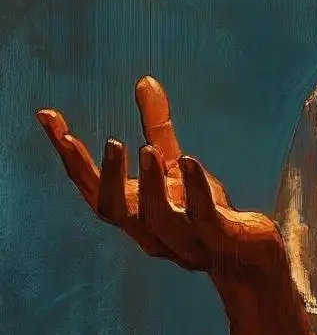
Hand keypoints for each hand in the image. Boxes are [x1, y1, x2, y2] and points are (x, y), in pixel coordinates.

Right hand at [36, 78, 284, 282]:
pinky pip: (203, 218)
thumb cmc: (203, 210)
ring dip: (149, 183)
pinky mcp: (219, 241)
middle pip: (112, 209)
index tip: (49, 116)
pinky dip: (195, 190)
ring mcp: (182, 241)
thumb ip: (157, 128)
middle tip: (110, 142)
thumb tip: (146, 79)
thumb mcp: (176, 165)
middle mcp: (148, 232)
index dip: (69, 155)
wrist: (249, 255)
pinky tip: (189, 161)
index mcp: (131, 213)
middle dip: (105, 176)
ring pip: (156, 218)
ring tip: (147, 149)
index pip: (89, 186)